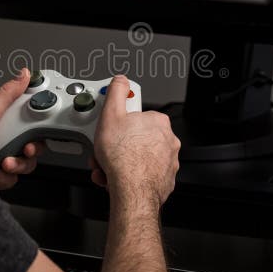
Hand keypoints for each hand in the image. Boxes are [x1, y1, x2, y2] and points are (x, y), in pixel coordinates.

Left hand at [0, 68, 43, 188]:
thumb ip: (6, 95)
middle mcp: (2, 141)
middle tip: (23, 149)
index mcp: (2, 123)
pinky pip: (11, 179)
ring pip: (24, 165)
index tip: (36, 131)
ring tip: (0, 163)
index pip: (29, 124)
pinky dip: (0, 177)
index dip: (37, 128)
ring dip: (15, 165)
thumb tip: (23, 75)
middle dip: (28, 150)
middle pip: (32, 146)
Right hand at [92, 76, 180, 207]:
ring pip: (138, 158)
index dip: (118, 124)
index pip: (135, 116)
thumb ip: (116, 92)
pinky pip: (143, 174)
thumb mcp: (111, 114)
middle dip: (116, 146)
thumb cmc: (124, 157)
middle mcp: (167, 141)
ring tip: (107, 168)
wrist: (132, 190)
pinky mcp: (164, 179)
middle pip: (135, 139)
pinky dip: (130, 176)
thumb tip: (121, 81)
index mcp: (158, 122)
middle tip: (105, 152)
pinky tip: (117, 178)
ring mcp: (167, 161)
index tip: (112, 129)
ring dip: (120, 162)